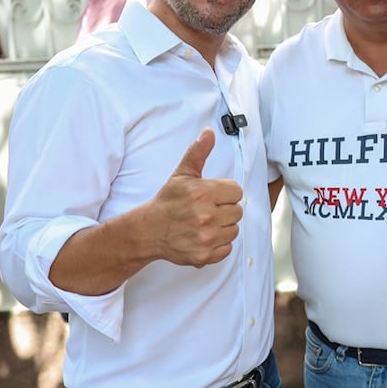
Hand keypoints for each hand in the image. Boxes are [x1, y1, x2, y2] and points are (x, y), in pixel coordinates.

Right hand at [147, 128, 243, 266]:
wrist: (149, 231)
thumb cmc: (168, 201)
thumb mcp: (182, 174)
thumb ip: (198, 152)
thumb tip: (209, 132)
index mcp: (203, 193)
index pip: (236, 191)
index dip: (225, 193)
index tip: (212, 195)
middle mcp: (206, 216)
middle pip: (237, 211)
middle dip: (225, 210)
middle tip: (207, 210)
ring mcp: (205, 238)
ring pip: (234, 230)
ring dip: (223, 227)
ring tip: (205, 223)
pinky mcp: (204, 255)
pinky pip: (227, 249)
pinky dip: (218, 245)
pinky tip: (204, 237)